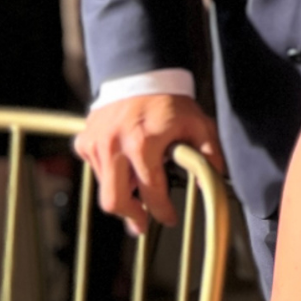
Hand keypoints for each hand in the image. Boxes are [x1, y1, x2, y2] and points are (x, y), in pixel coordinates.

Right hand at [76, 93, 223, 233]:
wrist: (141, 76)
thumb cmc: (172, 103)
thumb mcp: (199, 126)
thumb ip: (208, 157)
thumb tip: (216, 185)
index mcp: (143, 145)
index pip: (150, 193)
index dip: (162, 212)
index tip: (169, 219)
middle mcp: (114, 147)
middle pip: (114, 201)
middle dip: (131, 217)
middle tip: (142, 225)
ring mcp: (96, 144)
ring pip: (105, 187)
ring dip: (123, 193)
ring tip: (140, 188)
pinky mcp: (85, 142)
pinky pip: (97, 171)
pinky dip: (111, 175)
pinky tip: (127, 165)